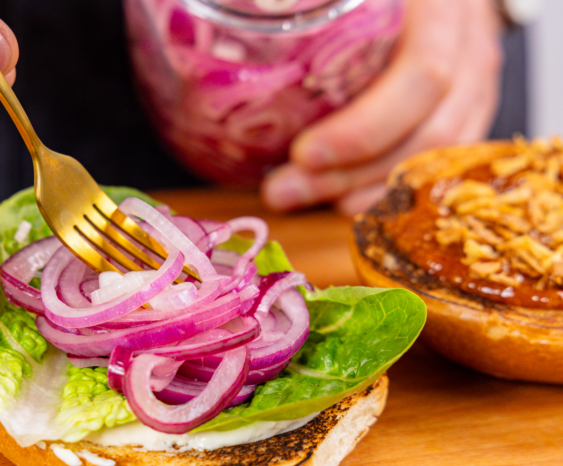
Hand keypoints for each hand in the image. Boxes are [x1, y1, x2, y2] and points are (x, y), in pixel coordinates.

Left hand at [260, 0, 503, 214]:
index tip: (302, 153)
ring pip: (432, 160)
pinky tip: (343, 200)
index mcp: (443, 9)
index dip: (364, 127)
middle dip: (349, 172)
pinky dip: (386, 190)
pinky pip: (435, 168)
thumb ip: (302, 4)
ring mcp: (477, 87)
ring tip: (302, 199)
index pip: (421, 77)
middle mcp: (470, 50)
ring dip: (364, 190)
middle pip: (426, 133)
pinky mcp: (469, 115)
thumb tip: (234, 16)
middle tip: (283, 190)